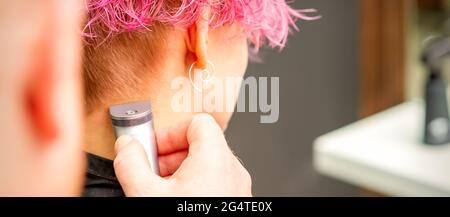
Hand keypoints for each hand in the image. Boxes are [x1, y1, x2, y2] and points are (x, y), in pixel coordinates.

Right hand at [113, 114, 251, 195]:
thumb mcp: (146, 194)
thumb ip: (131, 162)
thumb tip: (126, 146)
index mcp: (215, 159)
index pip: (198, 123)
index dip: (170, 131)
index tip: (152, 148)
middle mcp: (232, 171)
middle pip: (202, 143)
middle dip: (171, 155)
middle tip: (152, 171)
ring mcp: (237, 189)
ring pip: (208, 165)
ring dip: (181, 172)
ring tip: (161, 191)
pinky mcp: (234, 203)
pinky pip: (215, 183)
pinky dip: (194, 186)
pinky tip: (177, 202)